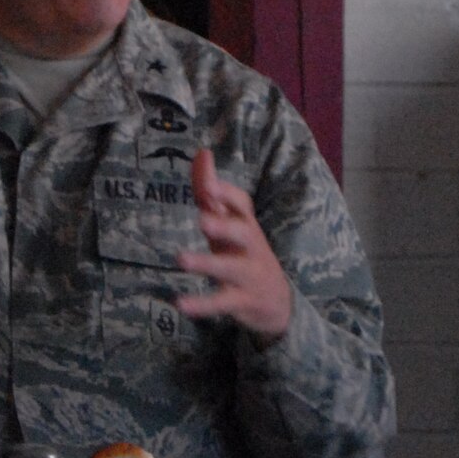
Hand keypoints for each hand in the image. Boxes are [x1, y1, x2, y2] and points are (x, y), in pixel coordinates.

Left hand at [176, 148, 293, 342]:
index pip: (242, 205)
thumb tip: (201, 153)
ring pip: (230, 268)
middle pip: (243, 233)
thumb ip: (211, 191)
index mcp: (246, 225)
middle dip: (224, 226)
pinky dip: (202, 304)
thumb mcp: (229, 223)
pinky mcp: (242, 301)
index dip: (226, 194)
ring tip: (180, 258)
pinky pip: (222, 302)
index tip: (209, 184)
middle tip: (202, 219)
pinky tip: (181, 304)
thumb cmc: (244, 253)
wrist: (277, 302)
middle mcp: (251, 247)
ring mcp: (248, 275)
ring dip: (206, 263)